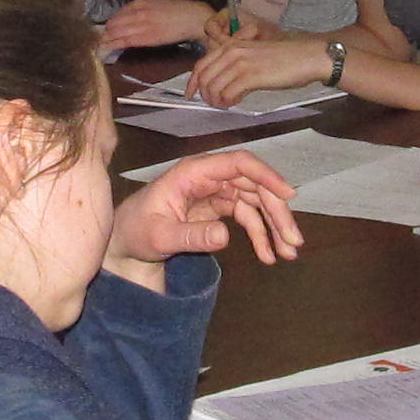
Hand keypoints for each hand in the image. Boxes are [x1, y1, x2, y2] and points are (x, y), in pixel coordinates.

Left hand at [101, 0, 216, 51]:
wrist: (193, 18)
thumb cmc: (178, 12)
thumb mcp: (157, 6)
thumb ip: (143, 11)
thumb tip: (130, 20)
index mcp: (140, 3)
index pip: (118, 14)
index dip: (110, 24)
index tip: (104, 30)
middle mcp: (137, 12)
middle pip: (114, 23)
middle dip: (104, 32)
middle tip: (97, 40)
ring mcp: (141, 25)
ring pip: (116, 32)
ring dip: (105, 40)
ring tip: (97, 46)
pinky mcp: (146, 37)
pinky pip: (125, 41)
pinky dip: (113, 44)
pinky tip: (105, 48)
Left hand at [111, 150, 303, 268]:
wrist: (126, 244)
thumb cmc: (136, 232)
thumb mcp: (159, 237)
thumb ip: (190, 236)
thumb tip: (224, 236)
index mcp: (193, 172)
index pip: (238, 163)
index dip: (266, 175)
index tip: (289, 195)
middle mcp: (208, 177)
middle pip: (254, 185)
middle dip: (276, 212)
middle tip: (293, 241)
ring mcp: (214, 192)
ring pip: (255, 202)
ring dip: (274, 226)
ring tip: (288, 254)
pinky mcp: (217, 208)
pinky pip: (247, 217)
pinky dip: (260, 235)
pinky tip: (268, 255)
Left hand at [187, 36, 319, 106]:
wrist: (306, 57)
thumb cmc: (285, 58)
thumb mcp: (254, 54)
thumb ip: (235, 63)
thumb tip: (222, 82)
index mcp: (231, 45)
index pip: (200, 65)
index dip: (192, 83)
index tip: (190, 95)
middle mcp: (232, 52)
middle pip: (204, 79)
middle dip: (206, 95)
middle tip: (216, 104)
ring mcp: (240, 64)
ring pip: (213, 88)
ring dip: (217, 101)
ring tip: (227, 104)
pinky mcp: (250, 76)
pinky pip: (227, 94)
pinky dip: (228, 102)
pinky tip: (236, 102)